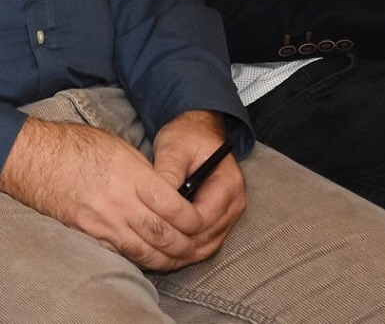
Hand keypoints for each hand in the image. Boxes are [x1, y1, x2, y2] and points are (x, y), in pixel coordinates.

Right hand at [0, 114, 230, 271]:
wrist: (32, 157)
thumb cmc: (73, 145)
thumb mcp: (117, 146)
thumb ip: (145, 172)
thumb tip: (168, 190)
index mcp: (132, 176)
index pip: (176, 208)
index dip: (195, 220)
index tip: (199, 220)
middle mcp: (121, 202)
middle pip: (166, 236)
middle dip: (187, 245)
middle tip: (195, 244)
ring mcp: (104, 222)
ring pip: (147, 252)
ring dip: (168, 258)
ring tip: (178, 256)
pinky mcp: (89, 233)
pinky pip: (123, 253)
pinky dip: (141, 258)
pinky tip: (150, 256)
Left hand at [149, 111, 245, 262]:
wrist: (199, 133)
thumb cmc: (187, 137)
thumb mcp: (174, 147)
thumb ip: (169, 170)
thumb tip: (159, 195)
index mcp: (227, 184)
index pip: (205, 218)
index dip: (179, 226)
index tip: (153, 226)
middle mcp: (234, 203)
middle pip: (208, 237)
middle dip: (180, 243)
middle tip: (149, 245)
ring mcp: (230, 214)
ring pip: (209, 245)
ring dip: (184, 251)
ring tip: (155, 252)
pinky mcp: (221, 219)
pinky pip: (207, 242)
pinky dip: (189, 248)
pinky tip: (166, 250)